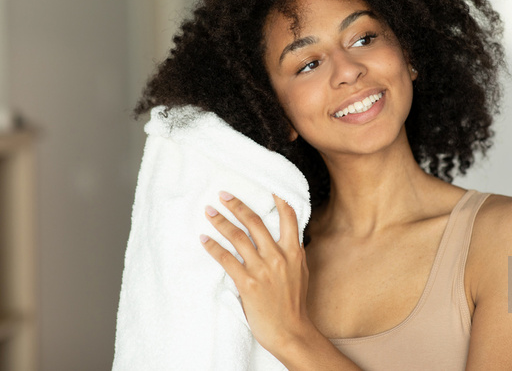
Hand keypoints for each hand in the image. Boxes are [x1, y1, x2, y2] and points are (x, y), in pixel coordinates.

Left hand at [200, 191, 312, 354]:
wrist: (291, 331)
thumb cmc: (294, 303)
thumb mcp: (301, 272)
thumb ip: (292, 253)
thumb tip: (285, 238)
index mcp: (294, 251)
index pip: (288, 216)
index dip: (278, 198)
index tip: (267, 184)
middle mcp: (279, 256)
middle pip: (255, 222)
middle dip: (237, 205)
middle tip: (223, 195)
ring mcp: (263, 269)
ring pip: (238, 238)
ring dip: (221, 222)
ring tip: (210, 211)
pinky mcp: (248, 284)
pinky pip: (226, 260)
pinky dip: (213, 247)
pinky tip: (204, 239)